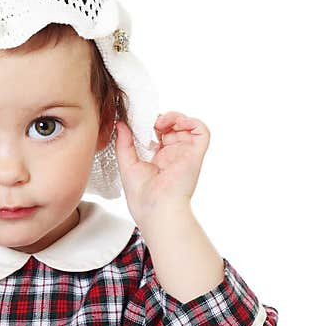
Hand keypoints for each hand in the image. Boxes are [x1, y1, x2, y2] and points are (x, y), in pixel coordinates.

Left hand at [114, 111, 209, 226]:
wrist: (155, 208)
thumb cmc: (142, 196)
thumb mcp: (127, 164)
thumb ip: (124, 143)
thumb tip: (121, 124)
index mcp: (159, 159)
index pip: (160, 134)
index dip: (152, 124)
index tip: (139, 123)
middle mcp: (174, 156)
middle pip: (174, 127)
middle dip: (162, 118)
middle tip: (150, 123)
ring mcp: (185, 154)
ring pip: (188, 126)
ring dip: (175, 117)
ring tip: (159, 123)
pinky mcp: (195, 155)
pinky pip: (203, 132)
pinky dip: (192, 122)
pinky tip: (177, 124)